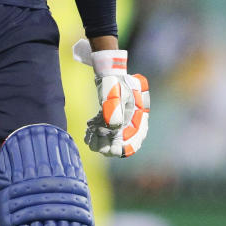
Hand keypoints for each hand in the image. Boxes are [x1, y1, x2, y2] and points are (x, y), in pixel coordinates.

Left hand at [73, 38, 149, 156]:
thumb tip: (112, 127)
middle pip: (120, 142)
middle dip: (107, 146)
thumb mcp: (116, 94)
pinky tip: (88, 132)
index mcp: (137, 120)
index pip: (133, 141)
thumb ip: (114, 109)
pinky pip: (103, 130)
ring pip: (110, 137)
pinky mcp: (109, 118)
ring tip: (89, 140)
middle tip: (96, 147)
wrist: (109, 74)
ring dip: (99, 141)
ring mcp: (119, 121)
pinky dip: (95, 132)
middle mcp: (130, 123)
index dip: (122, 148)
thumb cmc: (116, 82)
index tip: (111, 151)